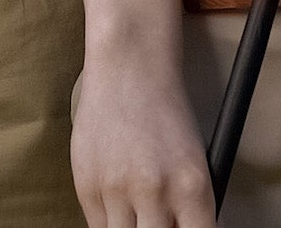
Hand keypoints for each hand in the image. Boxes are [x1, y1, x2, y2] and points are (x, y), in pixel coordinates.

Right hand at [72, 52, 215, 227]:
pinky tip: (119, 204)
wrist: (128, 68)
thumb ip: (186, 205)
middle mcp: (155, 192)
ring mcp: (117, 191)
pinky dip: (111, 222)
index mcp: (192, 185)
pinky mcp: (87, 186)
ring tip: (138, 210)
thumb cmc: (165, 110)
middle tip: (158, 220)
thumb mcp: (193, 159)